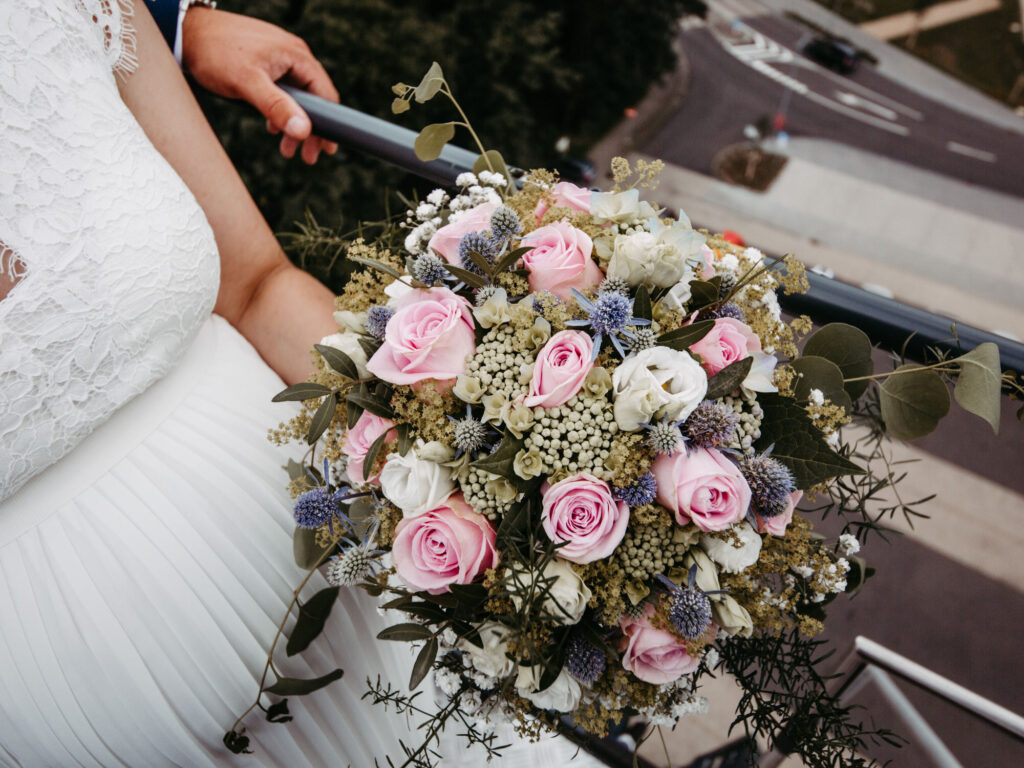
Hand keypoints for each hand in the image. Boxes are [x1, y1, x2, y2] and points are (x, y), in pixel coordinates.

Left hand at [181, 7, 338, 163]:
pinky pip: (283, 90)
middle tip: (307, 157)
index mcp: (296, 56)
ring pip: (297, 97)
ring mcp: (280, 58)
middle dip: (310, 130)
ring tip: (286, 148)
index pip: (325, 94)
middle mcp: (293, 55)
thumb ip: (277, 107)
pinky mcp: (266, 62)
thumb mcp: (247, 83)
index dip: (329, 124)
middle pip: (314, 98)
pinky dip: (280, 111)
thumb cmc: (215, 52)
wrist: (186, 31)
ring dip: (293, 124)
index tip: (326, 149)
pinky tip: (271, 126)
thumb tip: (304, 130)